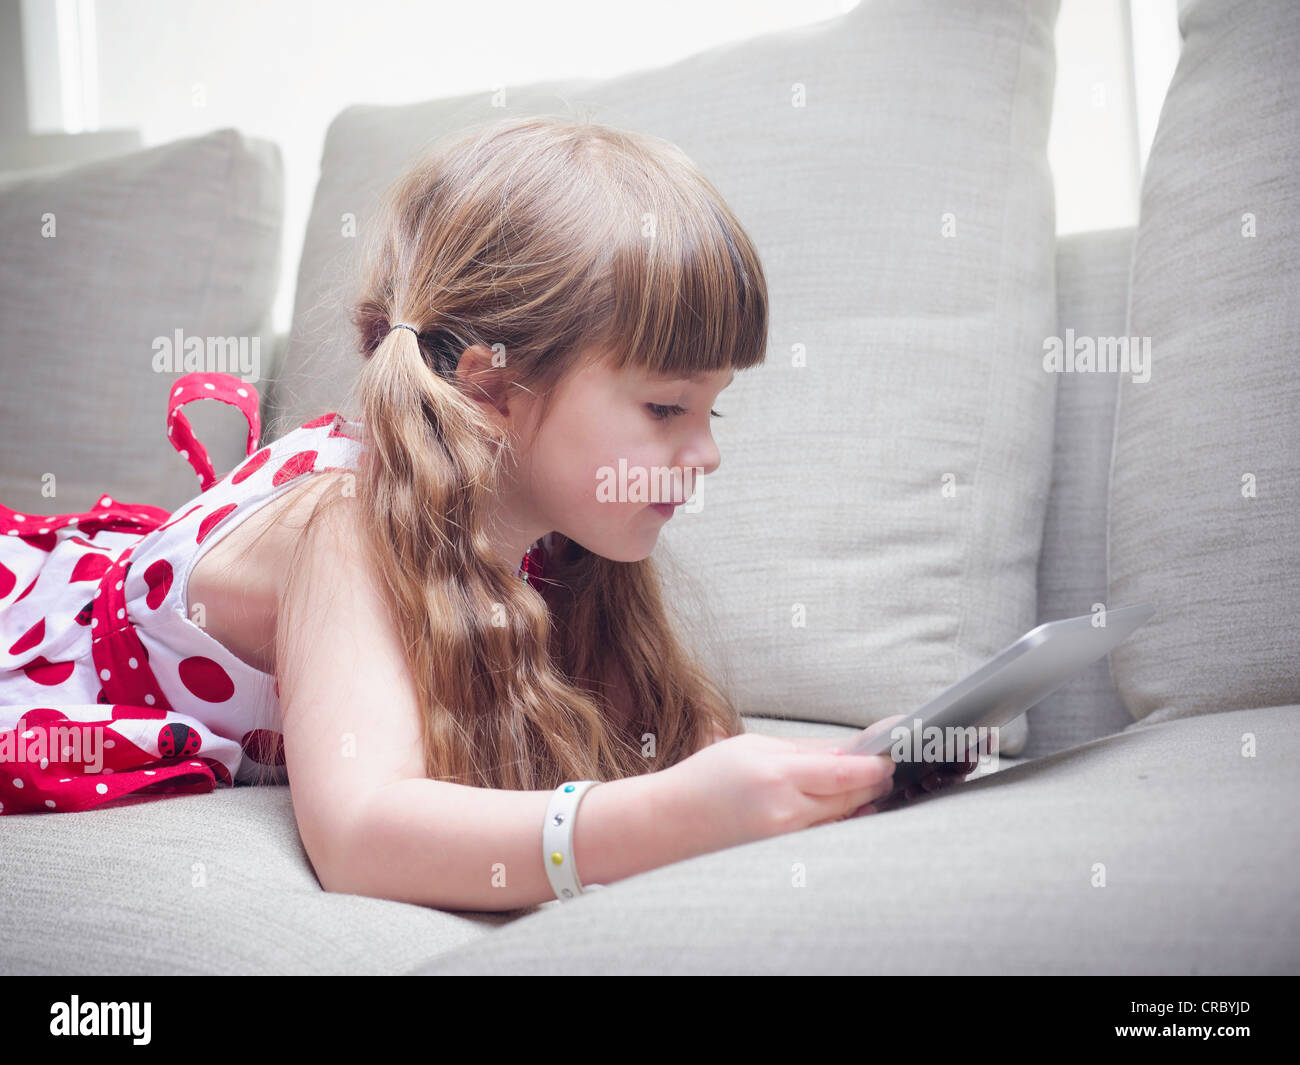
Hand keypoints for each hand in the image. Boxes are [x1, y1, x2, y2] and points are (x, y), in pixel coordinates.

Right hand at [660, 731, 896, 855]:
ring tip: (870, 788)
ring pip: (839, 821)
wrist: (670, 822)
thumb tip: (847, 751)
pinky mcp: (781, 857)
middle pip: (848, 798)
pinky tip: (845, 812)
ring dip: (859, 805)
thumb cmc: (706, 780)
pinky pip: (821, 837)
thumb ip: (804, 751)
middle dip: (872, 784)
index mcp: (777, 776)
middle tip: (887, 771)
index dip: (873, 767)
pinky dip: (837, 823)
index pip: (843, 773)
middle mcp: (785, 811)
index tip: (889, 759)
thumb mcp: (753, 747)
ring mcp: (784, 840)